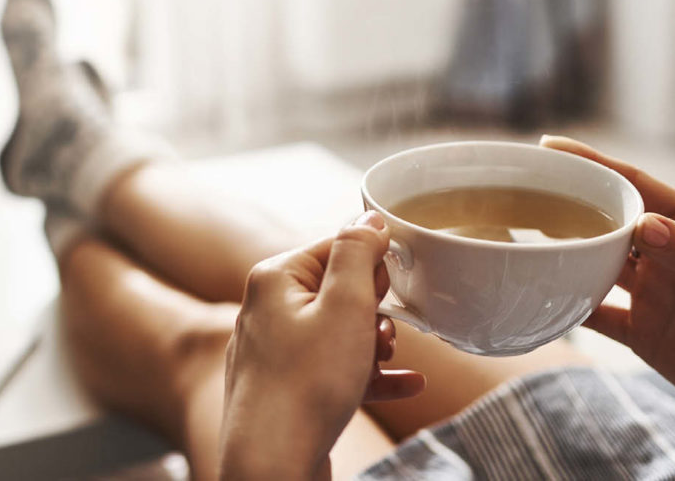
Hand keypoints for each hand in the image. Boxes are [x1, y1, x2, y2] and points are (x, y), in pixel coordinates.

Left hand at [220, 211, 425, 480]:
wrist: (272, 464)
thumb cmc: (306, 385)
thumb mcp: (345, 306)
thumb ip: (357, 254)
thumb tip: (369, 218)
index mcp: (275, 278)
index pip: (334, 247)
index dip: (371, 267)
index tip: (390, 292)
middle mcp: (266, 309)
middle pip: (337, 289)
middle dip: (372, 310)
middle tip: (384, 333)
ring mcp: (273, 351)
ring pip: (338, 331)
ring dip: (372, 343)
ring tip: (387, 359)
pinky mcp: (285, 388)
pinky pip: (333, 369)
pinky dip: (367, 375)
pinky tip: (407, 385)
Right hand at [541, 136, 674, 409]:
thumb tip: (642, 224)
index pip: (635, 185)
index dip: (593, 164)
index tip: (552, 147)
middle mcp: (665, 254)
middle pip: (608, 221)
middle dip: (569, 205)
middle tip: (526, 193)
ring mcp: (651, 292)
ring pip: (596, 264)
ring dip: (564, 254)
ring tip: (523, 239)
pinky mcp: (642, 332)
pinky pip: (595, 315)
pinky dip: (567, 309)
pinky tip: (537, 301)